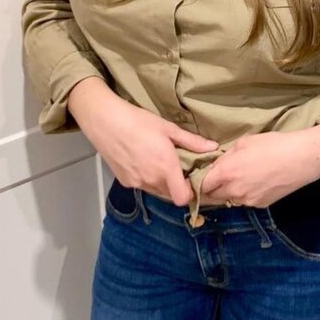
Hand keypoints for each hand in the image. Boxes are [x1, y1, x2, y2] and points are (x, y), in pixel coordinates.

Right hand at [67, 78, 218, 206]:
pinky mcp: (124, 181)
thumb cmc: (138, 121)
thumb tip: (214, 147)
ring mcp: (136, 183)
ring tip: (161, 164)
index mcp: (166, 168)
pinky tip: (144, 162)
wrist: (105, 121)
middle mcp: (151, 180)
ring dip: (162, 184)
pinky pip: (142, 187)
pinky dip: (147, 180)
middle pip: (170, 195)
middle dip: (177, 186)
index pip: (183, 198)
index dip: (190, 192)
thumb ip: (192, 142)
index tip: (191, 179)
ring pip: (156, 192)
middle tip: (178, 169)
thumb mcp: (168, 128)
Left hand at [200, 125, 319, 207]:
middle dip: (208, 189)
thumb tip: (216, 164)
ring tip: (234, 179)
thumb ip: (225, 156)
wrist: (302, 159)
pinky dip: (241, 194)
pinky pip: (243, 201)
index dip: (196, 182)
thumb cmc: (273, 144)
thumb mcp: (244, 143)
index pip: (200, 186)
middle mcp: (234, 191)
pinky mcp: (260, 205)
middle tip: (210, 179)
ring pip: (228, 200)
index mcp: (226, 173)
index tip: (196, 176)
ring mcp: (247, 201)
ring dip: (225, 192)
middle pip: (211, 197)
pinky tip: (252, 181)